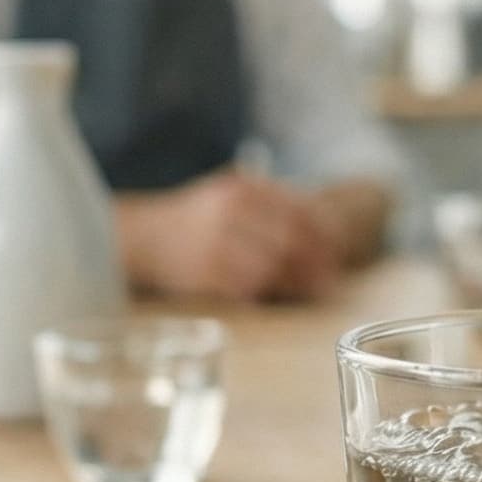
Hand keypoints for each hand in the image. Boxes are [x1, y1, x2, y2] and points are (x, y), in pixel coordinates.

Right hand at [119, 171, 342, 302]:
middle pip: (292, 239)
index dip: (326, 234)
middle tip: (331, 280)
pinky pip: (250, 287)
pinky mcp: (204, 274)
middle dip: (318, 262)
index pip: (301, 210)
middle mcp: (230, 212)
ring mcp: (216, 243)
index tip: (337, 250)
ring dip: (298, 282)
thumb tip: (327, 232)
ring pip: (274, 266)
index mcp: (244, 187)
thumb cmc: (201, 217)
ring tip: (312, 290)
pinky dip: (270, 292)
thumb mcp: (234, 193)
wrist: (144, 235)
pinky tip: (280, 294)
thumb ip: (275, 203)